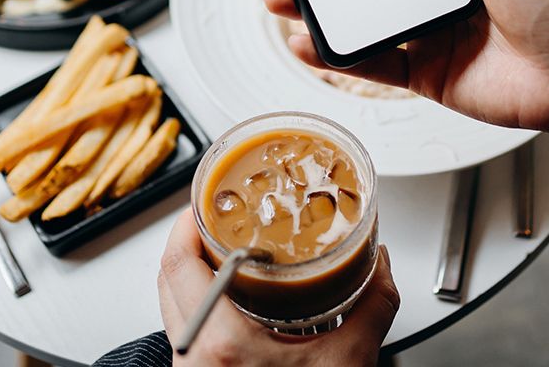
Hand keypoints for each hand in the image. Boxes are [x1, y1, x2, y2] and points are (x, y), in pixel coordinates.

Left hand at [158, 210, 399, 366]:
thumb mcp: (347, 361)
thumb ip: (371, 304)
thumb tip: (381, 266)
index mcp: (219, 343)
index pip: (178, 262)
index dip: (185, 220)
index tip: (201, 197)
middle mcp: (192, 356)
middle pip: (167, 276)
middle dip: (189, 239)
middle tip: (214, 216)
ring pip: (172, 304)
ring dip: (194, 272)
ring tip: (224, 251)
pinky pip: (185, 329)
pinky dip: (202, 303)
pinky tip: (233, 299)